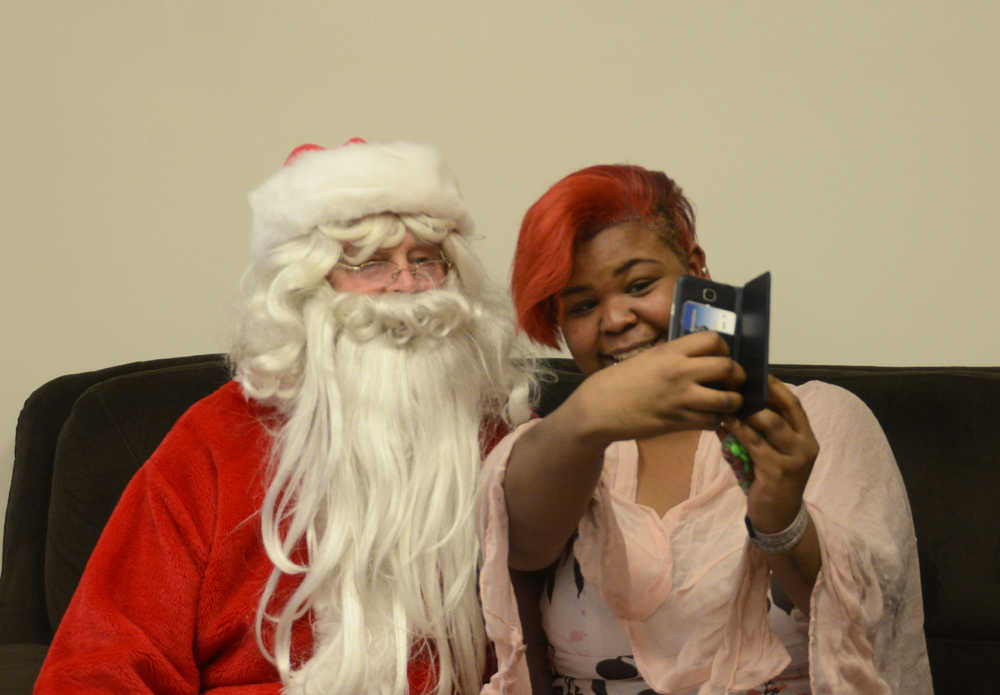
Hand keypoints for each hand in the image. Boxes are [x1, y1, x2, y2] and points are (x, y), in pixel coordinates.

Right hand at [574, 331, 745, 445]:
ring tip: (727, 402)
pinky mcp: (679, 422)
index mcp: (670, 352)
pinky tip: (709, 417)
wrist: (598, 409)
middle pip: (728, 368)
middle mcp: (680, 372)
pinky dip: (716, 420)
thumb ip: (673, 356)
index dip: (724, 348)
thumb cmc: (617, 382)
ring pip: (727, 399)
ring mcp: (681, 399)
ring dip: (733, 401)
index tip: (721, 356)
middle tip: (733, 381)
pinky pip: (713, 421)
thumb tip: (698, 358)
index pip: (713, 340)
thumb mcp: (647, 358)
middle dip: (737, 376)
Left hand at [719, 375, 818, 532]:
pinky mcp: (777, 471)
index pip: (794, 404)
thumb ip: (761, 431)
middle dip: (760, 394)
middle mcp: (805, 445)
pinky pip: (753, 443)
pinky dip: (737, 430)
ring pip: (768, 423)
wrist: (778, 518)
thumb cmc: (771, 480)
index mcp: (807, 437)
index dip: (776, 387)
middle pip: (783, 409)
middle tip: (735, 384)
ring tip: (726, 401)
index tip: (755, 374)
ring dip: (745, 411)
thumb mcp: (772, 452)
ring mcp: (793, 459)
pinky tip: (723, 423)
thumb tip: (734, 403)